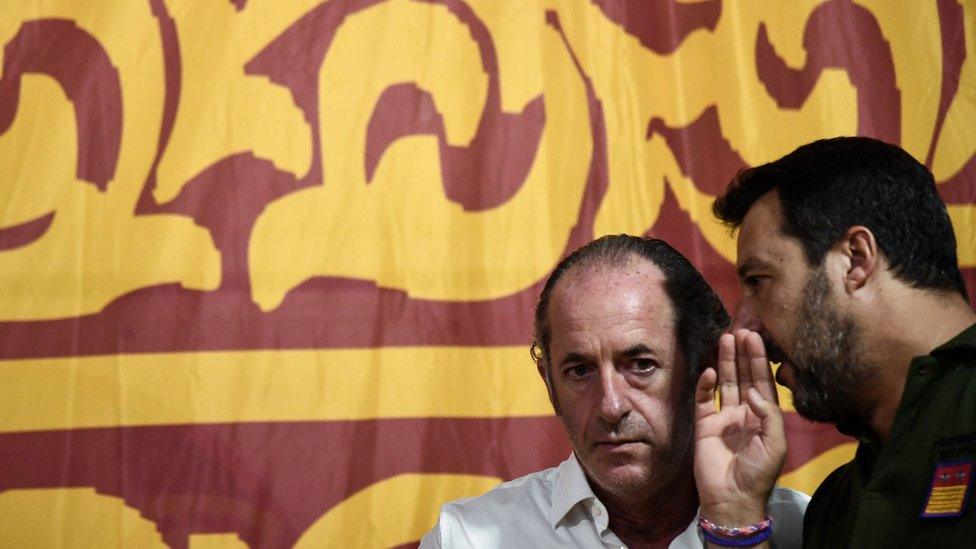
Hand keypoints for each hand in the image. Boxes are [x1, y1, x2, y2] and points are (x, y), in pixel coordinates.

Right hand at [693, 329, 785, 524]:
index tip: (755, 337)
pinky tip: (710, 372)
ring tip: (724, 339)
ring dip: (726, 362)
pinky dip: (706, 385)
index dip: (759, 360)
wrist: (732, 497)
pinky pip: (704, 400)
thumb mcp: (775, 444)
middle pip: (744, 377)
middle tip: (740, 330)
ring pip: (725, 383)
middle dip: (742, 354)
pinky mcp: (704, 424)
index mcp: (764, 416)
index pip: (762, 382)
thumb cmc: (758, 472)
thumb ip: (769, 415)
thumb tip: (753, 392)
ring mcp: (723, 417)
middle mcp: (744, 412)